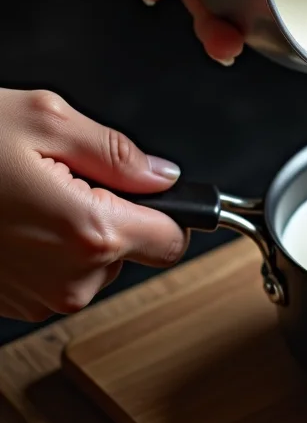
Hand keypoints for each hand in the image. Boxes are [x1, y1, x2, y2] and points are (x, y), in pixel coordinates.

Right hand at [0, 88, 186, 321]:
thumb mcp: (47, 122)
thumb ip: (119, 152)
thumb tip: (164, 175)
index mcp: (89, 233)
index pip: (173, 240)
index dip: (172, 212)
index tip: (157, 194)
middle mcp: (69, 279)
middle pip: (135, 249)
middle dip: (117, 212)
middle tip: (67, 178)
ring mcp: (38, 296)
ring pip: (97, 261)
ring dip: (80, 227)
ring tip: (33, 193)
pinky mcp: (14, 301)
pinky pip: (60, 272)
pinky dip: (50, 244)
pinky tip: (15, 216)